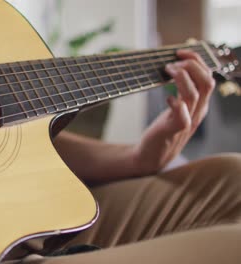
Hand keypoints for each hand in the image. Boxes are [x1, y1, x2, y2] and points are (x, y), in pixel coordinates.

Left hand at [133, 50, 214, 173]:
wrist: (151, 155)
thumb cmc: (162, 129)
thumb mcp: (177, 107)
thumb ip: (181, 91)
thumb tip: (176, 66)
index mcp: (200, 105)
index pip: (208, 77)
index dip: (197, 61)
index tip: (180, 52)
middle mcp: (197, 112)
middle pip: (207, 82)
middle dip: (192, 65)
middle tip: (173, 60)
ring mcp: (187, 122)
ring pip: (195, 95)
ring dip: (181, 78)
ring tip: (167, 70)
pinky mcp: (173, 131)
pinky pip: (182, 116)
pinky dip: (176, 104)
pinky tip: (167, 98)